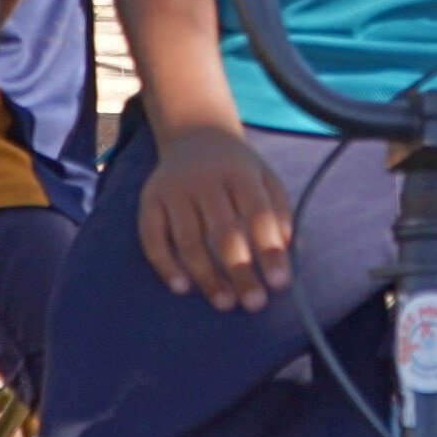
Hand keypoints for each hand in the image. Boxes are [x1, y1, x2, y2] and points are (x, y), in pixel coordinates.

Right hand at [139, 126, 293, 311]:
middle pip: (224, 233)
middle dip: (241, 271)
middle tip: (255, 303)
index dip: (269, 250)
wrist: (195, 134)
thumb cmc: (237, 167)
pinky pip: (152, 237)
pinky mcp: (150, 200)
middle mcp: (205, 180)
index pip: (258, 215)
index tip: (279, 282)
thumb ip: (279, 210)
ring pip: (189, 240)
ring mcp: (174, 190)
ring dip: (207, 276)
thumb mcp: (265, 177)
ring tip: (226, 303)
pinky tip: (182, 287)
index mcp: (239, 173)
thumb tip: (287, 249)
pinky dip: (165, 265)